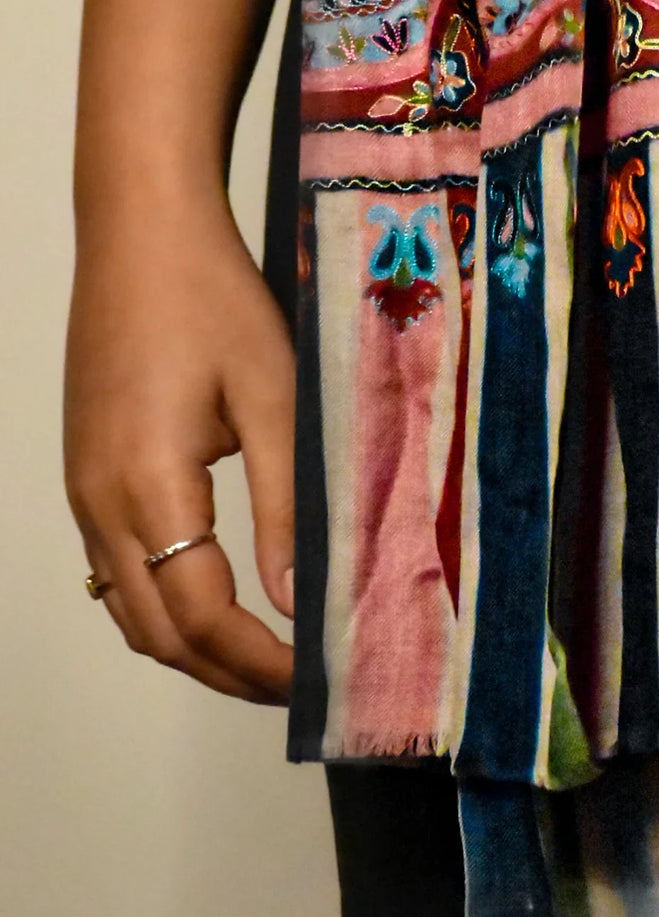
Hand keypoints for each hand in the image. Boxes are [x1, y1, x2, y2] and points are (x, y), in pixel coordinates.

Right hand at [65, 184, 295, 703]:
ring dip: (194, 647)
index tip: (317, 678)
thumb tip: (297, 600)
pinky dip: (163, 607)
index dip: (260, 662)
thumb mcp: (274, 398)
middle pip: (157, 635)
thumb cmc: (214, 299)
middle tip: (302, 683)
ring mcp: (82, 494)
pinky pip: (114, 573)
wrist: (140, 234)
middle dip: (229, 672)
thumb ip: (287, 506)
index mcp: (149, 488)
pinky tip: (218, 600)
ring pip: (129, 612)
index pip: (202, 618)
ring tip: (270, 654)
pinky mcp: (84, 476)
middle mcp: (100, 505)